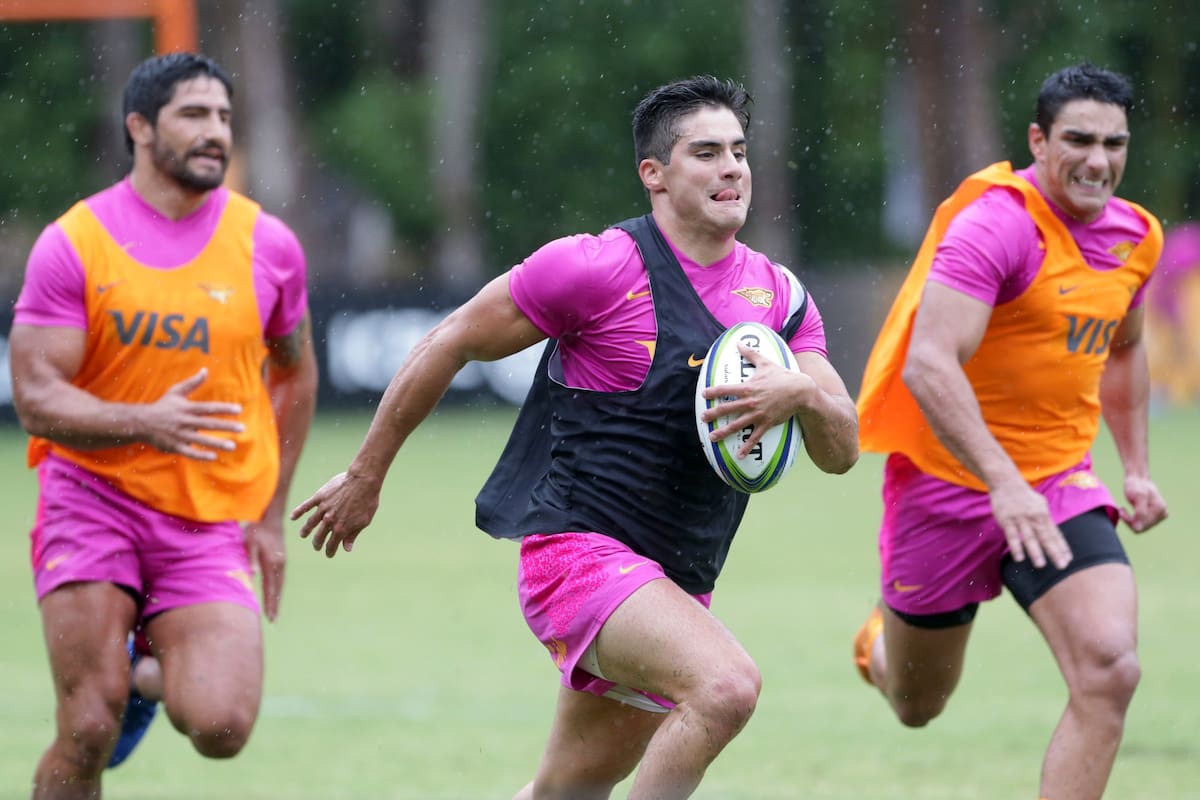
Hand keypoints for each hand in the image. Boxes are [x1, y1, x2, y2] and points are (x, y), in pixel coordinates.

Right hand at [141, 368, 244, 459]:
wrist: (141, 423)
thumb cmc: (162, 406)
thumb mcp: (175, 392)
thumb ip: (192, 383)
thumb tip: (205, 370)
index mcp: (187, 408)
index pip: (208, 408)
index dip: (224, 408)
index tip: (239, 409)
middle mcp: (185, 421)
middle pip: (208, 424)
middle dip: (226, 426)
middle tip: (243, 428)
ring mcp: (180, 435)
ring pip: (201, 439)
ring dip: (217, 443)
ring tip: (233, 445)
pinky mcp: (174, 446)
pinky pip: (189, 452)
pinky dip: (200, 455)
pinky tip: (213, 457)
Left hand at [244, 518, 285, 621]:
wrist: (270, 518)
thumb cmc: (256, 530)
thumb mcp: (249, 542)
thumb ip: (250, 558)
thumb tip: (253, 574)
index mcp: (271, 563)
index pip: (270, 588)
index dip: (270, 603)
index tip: (270, 617)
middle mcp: (280, 564)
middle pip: (277, 589)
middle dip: (275, 604)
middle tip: (273, 620)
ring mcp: (282, 562)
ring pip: (279, 584)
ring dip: (277, 598)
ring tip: (274, 610)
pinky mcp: (281, 559)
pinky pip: (279, 578)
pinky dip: (277, 589)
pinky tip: (274, 593)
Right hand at [290, 471, 381, 557]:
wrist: (363, 481)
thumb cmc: (367, 501)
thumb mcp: (364, 521)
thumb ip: (353, 535)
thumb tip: (347, 549)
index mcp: (341, 528)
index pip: (332, 545)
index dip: (330, 551)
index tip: (329, 554)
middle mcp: (329, 521)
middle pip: (319, 536)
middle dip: (317, 543)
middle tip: (317, 546)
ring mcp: (323, 508)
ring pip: (310, 523)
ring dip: (306, 531)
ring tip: (303, 535)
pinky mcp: (319, 497)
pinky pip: (305, 506)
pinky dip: (298, 512)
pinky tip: (293, 517)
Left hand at [701, 343, 812, 457]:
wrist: (801, 391)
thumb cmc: (783, 376)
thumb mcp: (766, 363)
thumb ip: (751, 354)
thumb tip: (739, 342)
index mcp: (748, 387)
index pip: (725, 389)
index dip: (713, 392)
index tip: (704, 394)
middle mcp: (750, 402)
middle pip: (727, 409)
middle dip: (713, 414)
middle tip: (703, 418)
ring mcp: (758, 414)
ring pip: (737, 425)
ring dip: (723, 432)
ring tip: (713, 437)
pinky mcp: (766, 423)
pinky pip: (754, 437)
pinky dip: (746, 447)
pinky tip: (739, 455)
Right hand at [989, 479, 1071, 569]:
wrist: (1006, 482)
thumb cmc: (1024, 495)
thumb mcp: (1040, 504)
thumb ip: (1046, 519)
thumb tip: (1054, 532)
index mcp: (1043, 515)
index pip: (1055, 534)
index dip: (1062, 547)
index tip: (1068, 559)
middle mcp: (1034, 518)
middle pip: (1046, 537)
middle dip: (1054, 552)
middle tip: (1061, 565)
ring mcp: (1020, 519)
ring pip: (1029, 537)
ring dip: (1035, 551)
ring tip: (1041, 565)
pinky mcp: (1006, 519)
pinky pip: (1011, 535)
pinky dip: (1016, 546)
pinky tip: (1019, 557)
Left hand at [1119, 474, 1166, 532]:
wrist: (1137, 479)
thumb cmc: (1136, 485)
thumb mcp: (1138, 496)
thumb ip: (1140, 512)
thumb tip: (1139, 528)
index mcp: (1160, 509)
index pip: (1142, 526)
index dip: (1129, 520)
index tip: (1121, 510)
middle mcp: (1162, 514)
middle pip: (1142, 528)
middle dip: (1130, 520)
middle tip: (1121, 509)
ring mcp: (1159, 515)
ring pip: (1141, 527)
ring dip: (1131, 520)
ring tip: (1124, 510)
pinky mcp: (1154, 516)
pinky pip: (1142, 524)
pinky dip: (1133, 519)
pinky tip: (1129, 511)